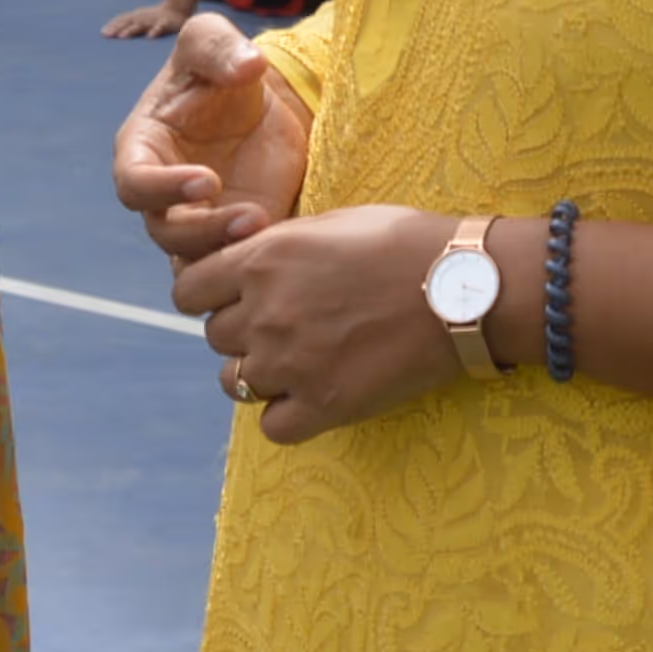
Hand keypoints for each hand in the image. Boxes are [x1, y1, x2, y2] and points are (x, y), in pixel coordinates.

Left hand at [102, 0, 197, 42]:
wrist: (177, 8)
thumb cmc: (155, 16)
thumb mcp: (140, 17)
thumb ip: (128, 23)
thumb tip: (109, 31)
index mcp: (137, 16)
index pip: (122, 19)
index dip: (112, 25)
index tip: (102, 33)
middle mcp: (143, 17)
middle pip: (128, 23)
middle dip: (117, 28)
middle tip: (107, 36)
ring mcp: (153, 20)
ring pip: (141, 25)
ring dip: (131, 30)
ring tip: (122, 37)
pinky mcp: (165, 24)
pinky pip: (160, 28)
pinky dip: (155, 31)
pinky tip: (150, 37)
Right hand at [113, 12, 310, 266]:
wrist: (264, 101)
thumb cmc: (222, 67)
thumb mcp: (213, 40)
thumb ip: (221, 46)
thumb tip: (248, 64)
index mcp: (142, 149)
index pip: (134, 183)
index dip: (162, 188)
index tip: (207, 179)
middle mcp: (162, 194)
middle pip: (165, 232)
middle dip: (202, 230)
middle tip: (250, 217)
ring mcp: (197, 220)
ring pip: (195, 259)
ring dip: (226, 250)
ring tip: (266, 226)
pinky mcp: (232, 237)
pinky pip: (230, 265)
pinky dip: (249, 262)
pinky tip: (281, 241)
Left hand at [177, 203, 457, 443]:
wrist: (465, 287)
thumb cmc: (406, 243)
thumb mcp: (329, 223)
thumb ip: (280, 247)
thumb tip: (251, 259)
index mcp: (260, 260)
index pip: (187, 291)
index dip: (208, 295)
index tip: (233, 297)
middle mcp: (265, 312)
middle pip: (215, 337)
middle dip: (241, 333)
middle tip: (283, 327)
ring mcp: (291, 362)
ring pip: (236, 383)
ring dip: (260, 376)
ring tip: (298, 363)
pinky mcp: (325, 404)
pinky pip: (273, 427)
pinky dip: (286, 417)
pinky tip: (311, 399)